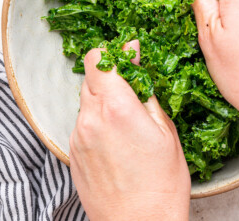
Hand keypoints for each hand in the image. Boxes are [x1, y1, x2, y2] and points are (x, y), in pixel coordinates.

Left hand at [69, 40, 190, 220]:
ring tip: (127, 123)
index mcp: (116, 108)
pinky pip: (82, 124)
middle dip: (110, 78)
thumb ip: (145, 91)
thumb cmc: (161, 184)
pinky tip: (117, 141)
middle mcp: (90, 119)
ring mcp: (78, 137)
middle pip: (91, 78)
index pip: (97, 58)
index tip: (129, 58)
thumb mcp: (165, 130)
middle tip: (133, 93)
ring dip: (103, 101)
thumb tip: (134, 62)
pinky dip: (97, 122)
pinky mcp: (73, 153)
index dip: (113, 54)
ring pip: (85, 101)